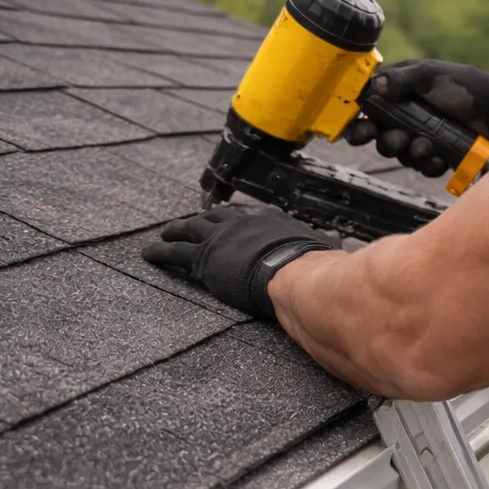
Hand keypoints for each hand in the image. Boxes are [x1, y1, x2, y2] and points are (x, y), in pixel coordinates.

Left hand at [142, 206, 334, 319]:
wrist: (290, 272)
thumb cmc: (312, 266)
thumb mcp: (321, 251)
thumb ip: (323, 249)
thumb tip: (340, 248)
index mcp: (270, 221)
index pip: (249, 216)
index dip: (237, 218)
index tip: (230, 218)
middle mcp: (242, 223)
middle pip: (216, 217)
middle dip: (201, 220)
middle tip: (189, 223)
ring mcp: (219, 238)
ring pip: (189, 229)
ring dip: (174, 231)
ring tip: (164, 234)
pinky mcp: (202, 257)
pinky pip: (174, 253)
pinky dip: (159, 253)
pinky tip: (148, 254)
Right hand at [345, 59, 488, 176]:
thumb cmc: (462, 86)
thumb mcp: (429, 76)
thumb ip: (401, 79)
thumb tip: (374, 86)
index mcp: (398, 95)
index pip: (369, 113)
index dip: (360, 125)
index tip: (361, 134)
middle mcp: (407, 117)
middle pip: (382, 140)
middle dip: (389, 143)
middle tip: (401, 140)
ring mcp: (422, 136)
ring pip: (403, 156)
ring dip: (412, 154)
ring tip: (428, 146)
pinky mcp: (438, 152)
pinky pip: (424, 166)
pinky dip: (430, 164)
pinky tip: (438, 156)